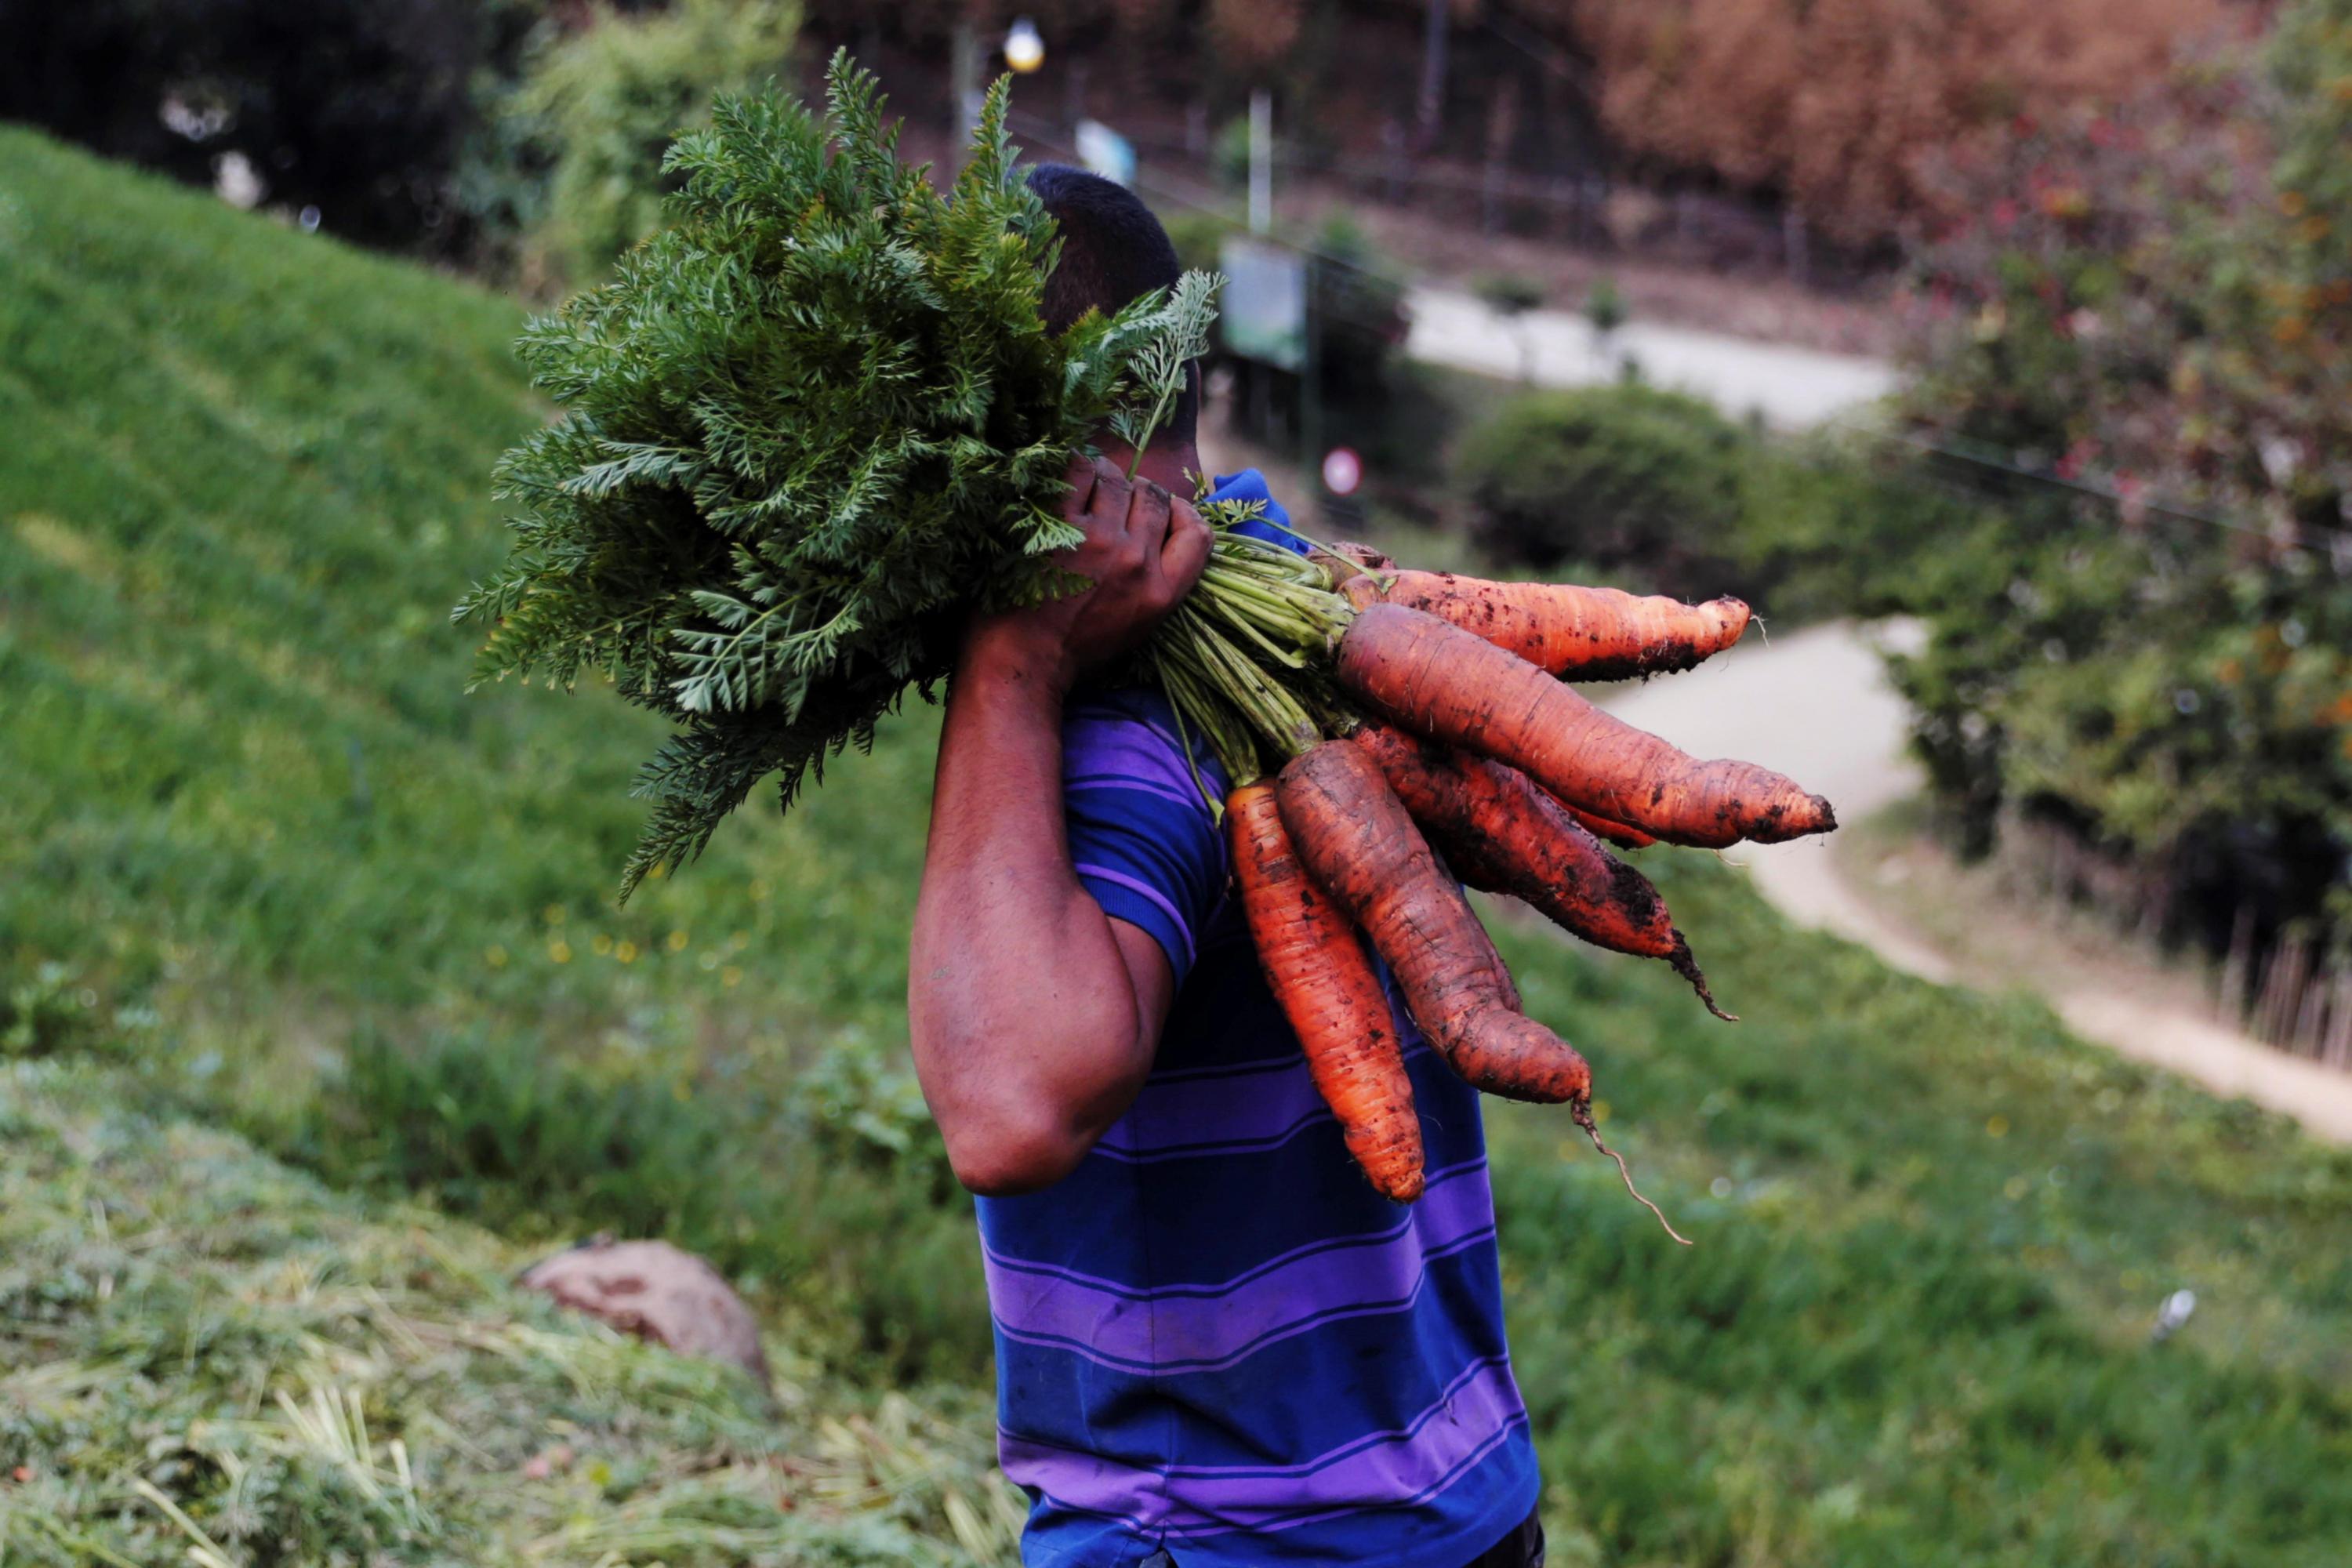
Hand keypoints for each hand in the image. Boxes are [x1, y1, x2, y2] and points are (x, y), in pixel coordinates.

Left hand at [966, 454, 1210, 693]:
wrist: (1022, 661)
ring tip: (1086, 490)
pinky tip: (1064, 480)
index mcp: (1161, 592)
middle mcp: (1136, 561)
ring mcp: (1098, 540)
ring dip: (1104, 478)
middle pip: (1153, 497)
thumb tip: (1158, 534)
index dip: (1182, 513)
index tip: (1165, 511)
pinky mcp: (1059, 526)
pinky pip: (1078, 471)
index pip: (1198, 534)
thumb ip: (1156, 583)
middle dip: (1136, 492)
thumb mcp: (1136, 626)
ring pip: (1117, 479)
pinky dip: (1074, 467)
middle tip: (1112, 500)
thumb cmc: (1073, 648)